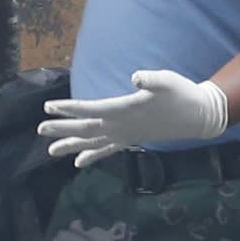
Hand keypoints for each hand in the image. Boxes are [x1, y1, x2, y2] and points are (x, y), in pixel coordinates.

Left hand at [40, 68, 228, 165]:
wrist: (199, 116)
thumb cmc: (182, 94)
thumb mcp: (168, 81)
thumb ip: (152, 79)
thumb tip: (136, 78)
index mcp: (125, 110)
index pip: (90, 110)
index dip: (69, 109)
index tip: (49, 107)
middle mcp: (122, 126)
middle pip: (86, 129)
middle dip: (62, 129)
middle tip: (40, 129)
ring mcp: (126, 135)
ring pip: (93, 143)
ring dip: (71, 146)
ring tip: (51, 151)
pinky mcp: (132, 139)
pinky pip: (107, 150)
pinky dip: (92, 155)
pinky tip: (79, 162)